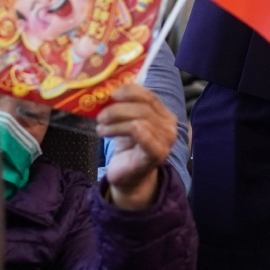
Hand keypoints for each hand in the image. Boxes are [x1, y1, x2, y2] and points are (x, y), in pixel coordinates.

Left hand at [96, 81, 176, 209]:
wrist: (130, 179)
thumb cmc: (128, 149)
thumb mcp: (126, 123)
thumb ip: (125, 106)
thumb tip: (106, 89)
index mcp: (164, 115)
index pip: (149, 96)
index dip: (130, 91)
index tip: (111, 94)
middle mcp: (170, 126)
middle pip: (144, 108)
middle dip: (118, 109)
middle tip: (100, 116)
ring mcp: (165, 141)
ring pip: (140, 120)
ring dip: (115, 122)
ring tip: (101, 128)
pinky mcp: (156, 154)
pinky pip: (143, 135)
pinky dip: (125, 130)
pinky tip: (108, 133)